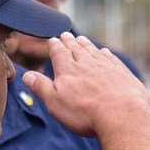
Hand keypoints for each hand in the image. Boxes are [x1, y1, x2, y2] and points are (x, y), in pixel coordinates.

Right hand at [21, 33, 149, 137]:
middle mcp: (87, 64)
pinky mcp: (122, 74)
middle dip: (69, 41)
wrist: (121, 115)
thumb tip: (27, 75)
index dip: (54, 46)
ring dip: (86, 44)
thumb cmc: (84, 113)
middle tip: (65, 34)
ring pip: (93, 51)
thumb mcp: (55, 103)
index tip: (52, 40)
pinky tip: (105, 52)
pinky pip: (112, 59)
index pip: (59, 52)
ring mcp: (106, 67)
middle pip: (76, 49)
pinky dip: (106, 54)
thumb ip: (41, 87)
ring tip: (81, 39)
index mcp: (68, 70)